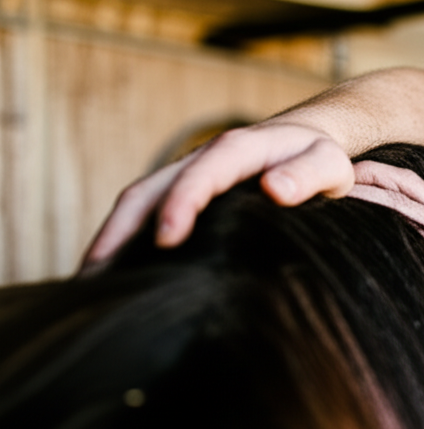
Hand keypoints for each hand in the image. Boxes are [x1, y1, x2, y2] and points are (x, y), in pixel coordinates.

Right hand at [82, 121, 355, 267]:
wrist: (302, 143)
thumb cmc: (318, 160)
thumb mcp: (327, 163)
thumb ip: (309, 174)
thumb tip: (275, 190)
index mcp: (237, 150)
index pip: (202, 174)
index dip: (181, 203)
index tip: (168, 239)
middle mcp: (201, 159)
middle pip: (149, 191)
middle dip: (121, 231)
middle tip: (100, 277)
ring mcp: (185, 175)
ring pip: (137, 204)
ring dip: (111, 239)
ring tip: (91, 284)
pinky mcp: (180, 193)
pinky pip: (143, 214)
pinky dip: (122, 241)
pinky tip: (113, 277)